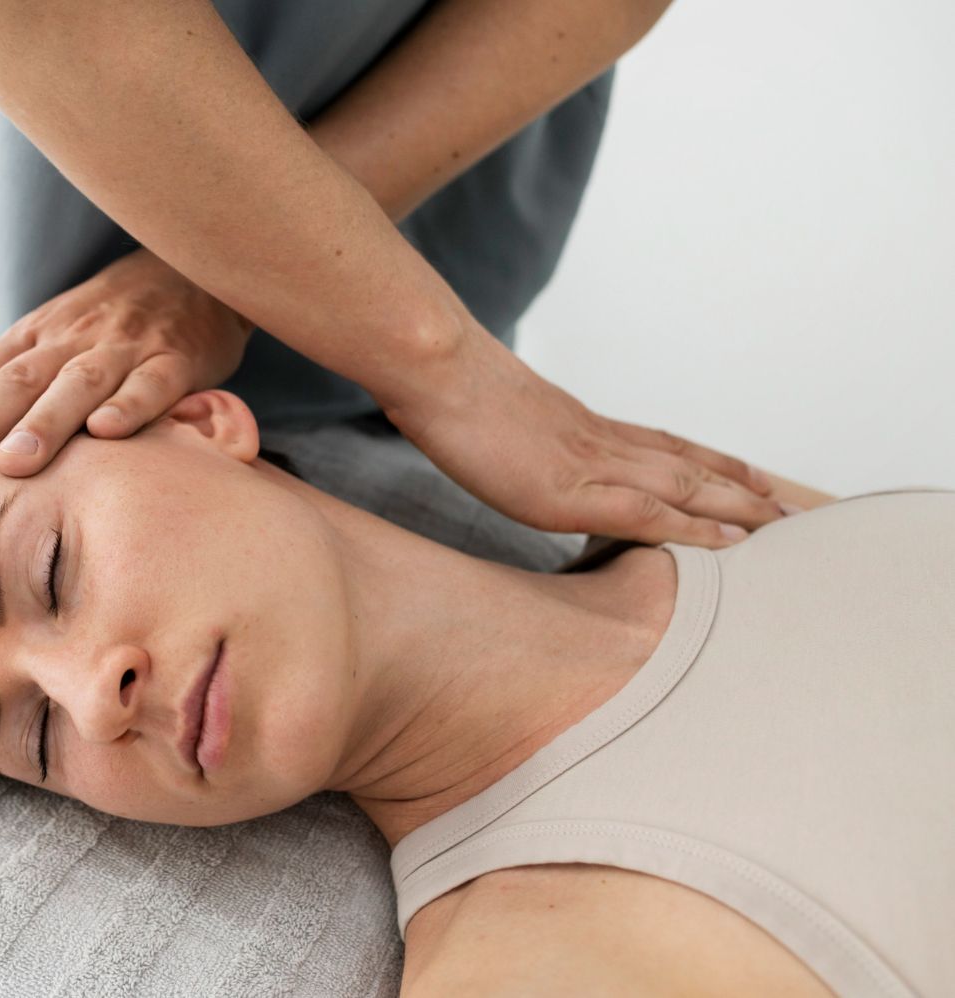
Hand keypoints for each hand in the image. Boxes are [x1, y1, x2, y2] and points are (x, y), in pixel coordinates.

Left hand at [0, 247, 253, 485]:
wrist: (193, 268)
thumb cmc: (112, 323)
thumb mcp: (56, 340)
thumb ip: (11, 384)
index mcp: (35, 337)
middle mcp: (72, 339)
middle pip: (17, 384)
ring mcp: (124, 347)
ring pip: (78, 384)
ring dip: (44, 423)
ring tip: (13, 463)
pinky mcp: (177, 358)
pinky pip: (153, 383)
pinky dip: (131, 405)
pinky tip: (107, 432)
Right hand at [383, 325, 789, 548]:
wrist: (435, 369)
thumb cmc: (445, 385)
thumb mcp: (485, 410)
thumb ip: (513, 433)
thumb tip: (510, 447)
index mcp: (577, 424)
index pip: (658, 441)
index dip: (706, 460)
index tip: (745, 474)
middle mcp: (595, 441)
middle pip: (685, 463)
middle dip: (738, 488)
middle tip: (789, 510)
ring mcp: (586, 465)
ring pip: (681, 485)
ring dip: (734, 507)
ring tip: (779, 526)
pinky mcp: (568, 493)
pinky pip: (645, 512)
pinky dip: (690, 528)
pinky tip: (724, 543)